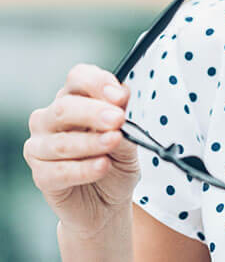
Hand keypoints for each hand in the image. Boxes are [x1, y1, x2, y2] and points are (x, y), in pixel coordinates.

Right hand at [23, 63, 140, 238]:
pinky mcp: (41, 175)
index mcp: (75, 98)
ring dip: (91, 142)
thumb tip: (121, 97)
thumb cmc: (116, 160)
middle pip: (65, 106)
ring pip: (61, 141)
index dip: (98, 83)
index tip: (120, 96)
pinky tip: (102, 166)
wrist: (109, 201)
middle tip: (117, 120)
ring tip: (114, 143)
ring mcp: (41, 146)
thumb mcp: (129, 136)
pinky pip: (57, 171)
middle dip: (94, 112)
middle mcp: (52, 118)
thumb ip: (122, 117)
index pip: (78, 78)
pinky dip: (83, 169)